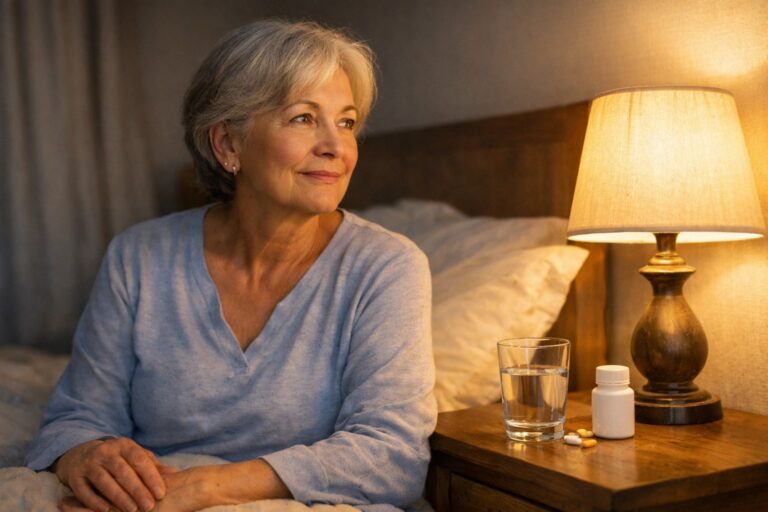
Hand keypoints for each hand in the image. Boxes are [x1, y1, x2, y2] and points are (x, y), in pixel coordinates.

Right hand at [55, 437, 175, 511]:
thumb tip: (174, 473)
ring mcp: (88, 463)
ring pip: (104, 481)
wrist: (80, 454)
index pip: (140, 459)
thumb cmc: (117, 459)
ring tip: (132, 510)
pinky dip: (93, 501)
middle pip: (122, 471)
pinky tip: (105, 510)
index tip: (161, 493)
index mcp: (124, 445)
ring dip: (118, 497)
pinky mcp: (74, 476)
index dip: (151, 477)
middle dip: (137, 489)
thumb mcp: (134, 456)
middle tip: (149, 506)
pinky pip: (83, 490)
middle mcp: (105, 451)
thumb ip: (152, 465)